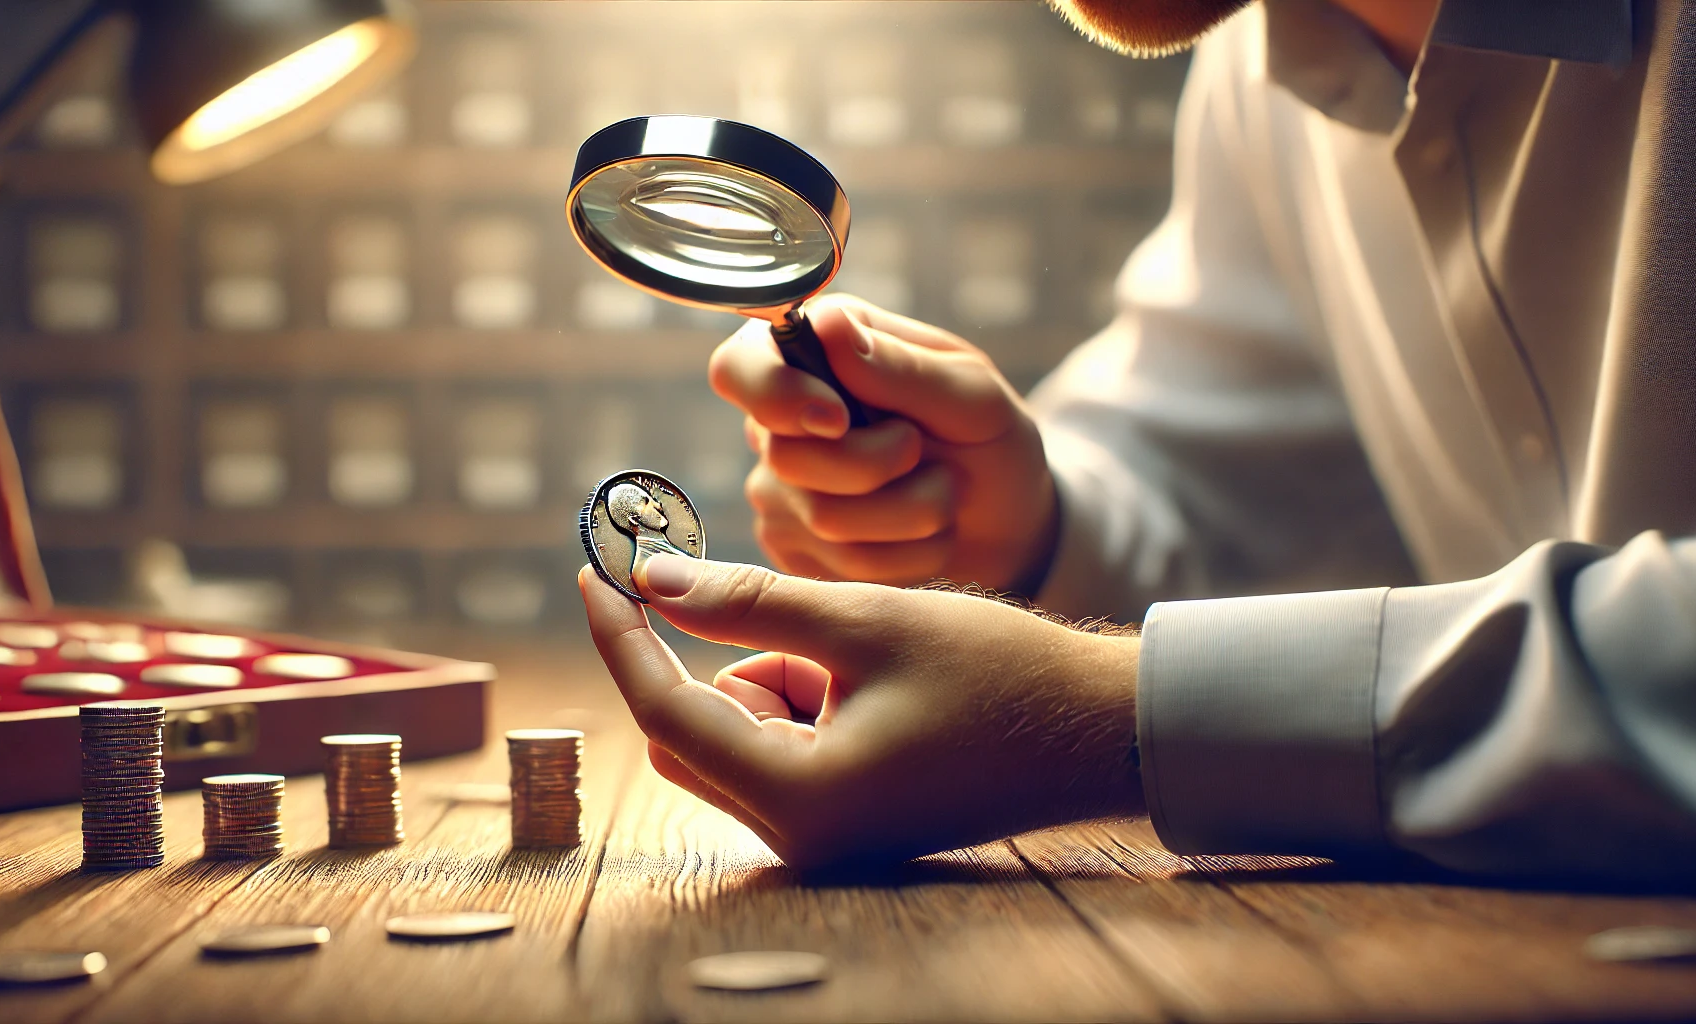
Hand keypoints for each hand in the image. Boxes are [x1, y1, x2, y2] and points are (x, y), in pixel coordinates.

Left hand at [578, 555, 1143, 868]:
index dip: (624, 635)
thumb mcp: (865, 621)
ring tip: (865, 650)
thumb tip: (650, 578)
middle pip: (692, 735)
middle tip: (729, 582)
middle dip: (713, 656)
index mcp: (802, 800)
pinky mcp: (845, 820)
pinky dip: (802, 694)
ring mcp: (824, 836)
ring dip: (773, 672)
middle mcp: (802, 838)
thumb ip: (746, 602)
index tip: (594, 569)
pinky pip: (782, 745)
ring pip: (740, 732)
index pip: (668, 713)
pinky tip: (877, 677)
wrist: (1101, 732)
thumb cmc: (999, 672)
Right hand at [710, 295, 1058, 590]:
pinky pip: (842, 568)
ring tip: (943, 495)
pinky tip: (925, 537)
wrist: (1007, 526)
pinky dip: (906, 556)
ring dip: (911, 512)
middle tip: (924, 454)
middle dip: (878, 465)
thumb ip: (902, 367)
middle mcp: (779, 425)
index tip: (839, 419)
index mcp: (814, 356)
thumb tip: (830, 327)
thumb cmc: (987, 441)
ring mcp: (782, 494)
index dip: (777, 395)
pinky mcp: (798, 554)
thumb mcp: (971, 394)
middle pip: (787, 457)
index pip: (739, 368)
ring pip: (824, 518)